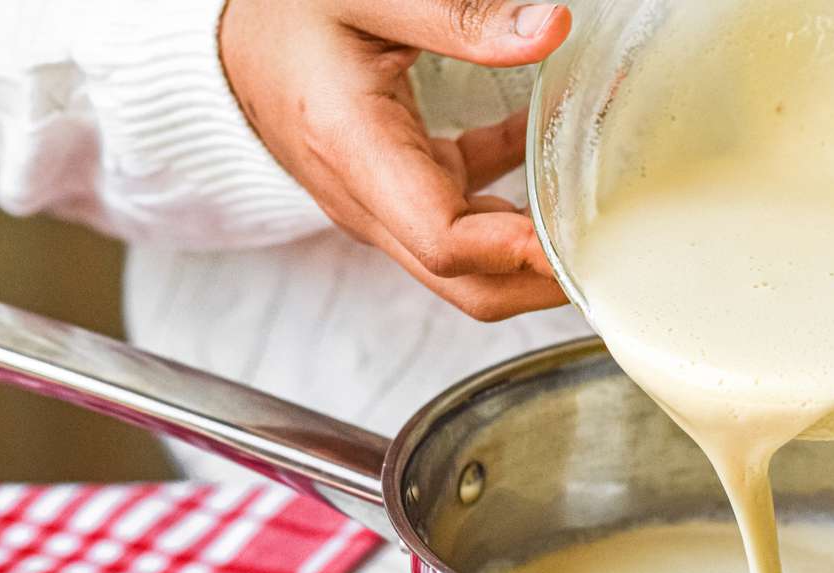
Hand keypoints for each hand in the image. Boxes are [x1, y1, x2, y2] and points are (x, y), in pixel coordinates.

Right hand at [220, 0, 571, 321]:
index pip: (445, 243)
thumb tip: (549, 28)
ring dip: (533, 252)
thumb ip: (457, 16)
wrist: (222, 44)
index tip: (577, 247)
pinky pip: (466, 216)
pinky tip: (552, 153)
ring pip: (471, 265)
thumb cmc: (279, 16)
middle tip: (612, 257)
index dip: (516, 258)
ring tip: (599, 223)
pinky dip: (513, 202)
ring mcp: (384, 205)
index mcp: (357, 155)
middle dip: (540, 285)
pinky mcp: (398, 191)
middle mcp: (369, 201)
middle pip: (467, 283)